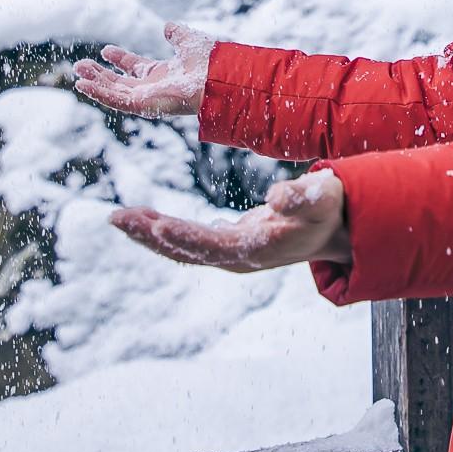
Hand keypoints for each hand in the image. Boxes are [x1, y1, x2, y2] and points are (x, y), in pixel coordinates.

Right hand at [73, 22, 213, 118]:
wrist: (217, 77)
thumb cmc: (209, 63)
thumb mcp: (188, 43)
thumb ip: (177, 35)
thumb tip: (167, 26)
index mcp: (162, 74)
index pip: (135, 67)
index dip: (120, 59)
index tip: (106, 50)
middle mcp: (152, 88)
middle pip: (119, 81)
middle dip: (100, 74)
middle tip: (80, 65)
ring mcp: (146, 98)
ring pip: (113, 92)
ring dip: (95, 84)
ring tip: (77, 75)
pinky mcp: (142, 105)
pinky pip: (115, 101)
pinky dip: (98, 94)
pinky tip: (82, 86)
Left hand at [110, 170, 351, 272]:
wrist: (336, 230)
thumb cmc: (328, 210)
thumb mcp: (322, 198)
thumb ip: (301, 197)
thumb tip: (277, 195)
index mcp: (254, 248)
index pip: (207, 244)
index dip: (178, 235)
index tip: (150, 223)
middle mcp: (236, 257)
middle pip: (184, 249)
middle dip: (149, 234)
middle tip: (116, 218)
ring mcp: (231, 253)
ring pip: (182, 247)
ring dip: (150, 233)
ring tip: (121, 217)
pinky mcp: (228, 244)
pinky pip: (190, 240)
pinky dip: (166, 230)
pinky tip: (148, 220)